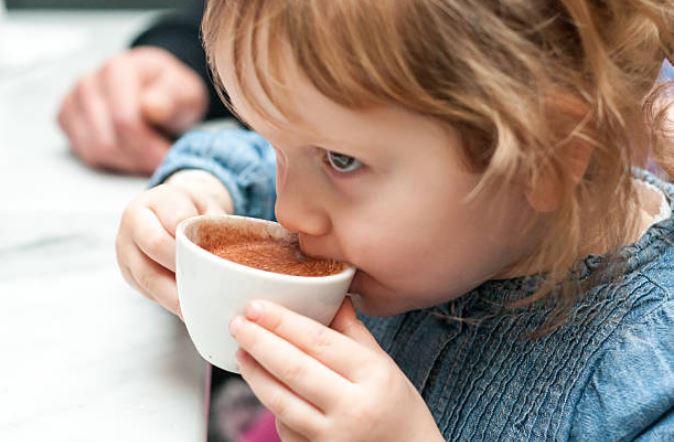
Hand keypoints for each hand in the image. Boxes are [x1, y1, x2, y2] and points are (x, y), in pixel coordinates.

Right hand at [58, 47, 207, 174]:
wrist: (155, 88)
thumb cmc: (169, 90)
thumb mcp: (181, 90)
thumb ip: (169, 97)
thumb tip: (151, 107)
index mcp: (116, 70)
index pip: (124, 121)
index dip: (149, 146)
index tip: (169, 155)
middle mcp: (88, 83)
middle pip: (107, 140)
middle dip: (139, 159)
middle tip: (162, 163)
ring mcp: (73, 101)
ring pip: (94, 151)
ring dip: (127, 164)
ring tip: (150, 159)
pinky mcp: (67, 120)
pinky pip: (85, 154)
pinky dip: (112, 163)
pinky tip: (133, 157)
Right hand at [116, 170, 232, 316]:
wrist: (166, 210)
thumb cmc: (192, 211)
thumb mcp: (207, 207)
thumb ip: (215, 224)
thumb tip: (231, 257)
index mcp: (156, 199)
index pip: (175, 219)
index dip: (194, 240)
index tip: (213, 259)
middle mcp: (133, 221)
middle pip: (156, 245)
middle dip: (183, 268)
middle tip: (207, 288)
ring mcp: (125, 247)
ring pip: (147, 275)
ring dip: (174, 295)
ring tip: (198, 308)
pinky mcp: (126, 271)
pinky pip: (145, 290)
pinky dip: (167, 301)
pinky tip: (187, 309)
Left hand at [229, 298, 443, 441]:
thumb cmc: (399, 411)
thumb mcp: (385, 365)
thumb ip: (354, 332)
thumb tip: (332, 297)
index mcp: (373, 375)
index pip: (319, 342)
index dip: (282, 322)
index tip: (257, 306)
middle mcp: (352, 407)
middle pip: (294, 368)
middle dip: (259, 342)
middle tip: (238, 323)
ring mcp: (333, 437)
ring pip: (281, 401)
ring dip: (255, 373)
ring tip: (241, 351)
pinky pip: (285, 427)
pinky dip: (272, 403)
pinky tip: (264, 385)